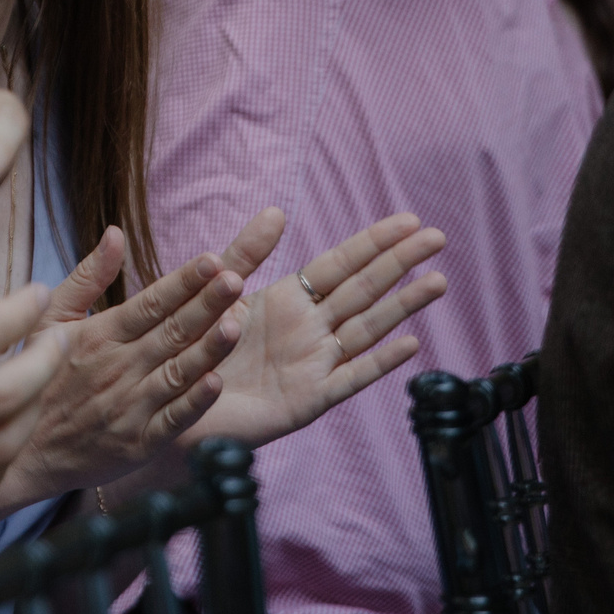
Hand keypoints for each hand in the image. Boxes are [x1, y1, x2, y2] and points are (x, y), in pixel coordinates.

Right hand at [0, 228, 247, 502]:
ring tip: (237, 325)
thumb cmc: (39, 378)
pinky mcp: (138, 443)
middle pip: (172, 331)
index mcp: (101, 335)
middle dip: (207, 304)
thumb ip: (87, 277)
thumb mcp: (51, 320)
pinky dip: (195, 402)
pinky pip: (172, 420)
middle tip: (238, 279)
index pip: (151, 302)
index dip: (183, 281)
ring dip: (209, 349)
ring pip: (178, 372)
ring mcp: (129, 407)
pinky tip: (217, 383)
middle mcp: (118, 367)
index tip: (213, 259)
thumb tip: (115, 233)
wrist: (21, 453)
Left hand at [189, 212, 445, 448]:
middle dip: (400, 263)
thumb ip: (245, 253)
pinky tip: (410, 344)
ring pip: (367, 327)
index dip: (375, 242)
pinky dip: (380, 362)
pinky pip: (350, 378)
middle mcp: (309, 328)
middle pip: (364, 289)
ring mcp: (313, 363)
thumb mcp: (218, 293)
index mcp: (289, 299)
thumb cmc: (194, 349)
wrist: (174, 403)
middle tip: (438, 237)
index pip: (341, 264)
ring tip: (438, 281)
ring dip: (403, 305)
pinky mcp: (308, 400)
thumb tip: (277, 210)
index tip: (410, 220)